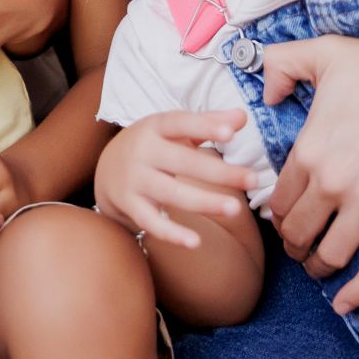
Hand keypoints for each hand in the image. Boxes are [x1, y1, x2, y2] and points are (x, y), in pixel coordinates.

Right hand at [94, 110, 255, 247]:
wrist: (105, 168)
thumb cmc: (151, 146)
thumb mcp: (173, 130)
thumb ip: (208, 123)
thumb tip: (242, 116)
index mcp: (154, 127)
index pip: (180, 123)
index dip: (204, 126)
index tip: (231, 133)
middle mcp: (142, 152)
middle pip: (183, 162)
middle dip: (219, 172)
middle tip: (253, 179)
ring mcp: (135, 181)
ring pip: (171, 193)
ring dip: (203, 202)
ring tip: (235, 209)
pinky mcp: (131, 206)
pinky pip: (151, 222)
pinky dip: (171, 233)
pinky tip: (195, 242)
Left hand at [263, 33, 358, 312]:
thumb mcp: (324, 52)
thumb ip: (282, 64)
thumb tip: (267, 93)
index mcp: (309, 149)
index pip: (277, 199)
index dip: (275, 215)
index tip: (281, 219)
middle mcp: (332, 183)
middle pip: (298, 233)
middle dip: (293, 244)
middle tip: (298, 246)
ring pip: (330, 255)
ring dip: (318, 267)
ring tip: (318, 267)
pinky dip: (358, 293)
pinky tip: (345, 305)